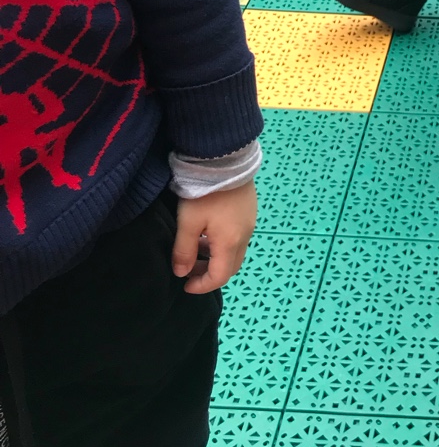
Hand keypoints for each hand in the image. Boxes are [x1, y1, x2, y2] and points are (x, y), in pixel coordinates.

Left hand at [173, 180, 256, 294]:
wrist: (225, 160)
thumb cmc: (205, 194)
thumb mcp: (188, 222)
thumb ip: (184, 250)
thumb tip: (181, 273)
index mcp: (230, 243)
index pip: (219, 277)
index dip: (202, 286)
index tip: (184, 285)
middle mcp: (244, 236)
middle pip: (231, 267)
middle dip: (210, 274)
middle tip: (190, 270)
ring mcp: (250, 223)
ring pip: (236, 252)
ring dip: (217, 258)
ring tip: (197, 249)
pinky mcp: (250, 211)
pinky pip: (239, 237)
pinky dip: (224, 245)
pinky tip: (210, 232)